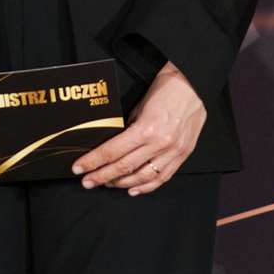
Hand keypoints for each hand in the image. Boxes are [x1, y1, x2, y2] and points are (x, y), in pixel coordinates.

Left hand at [76, 62, 204, 195]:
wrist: (194, 84)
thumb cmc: (166, 88)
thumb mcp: (140, 105)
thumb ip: (128, 127)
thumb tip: (113, 143)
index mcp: (146, 129)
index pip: (112, 152)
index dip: (93, 162)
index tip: (79, 168)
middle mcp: (160, 144)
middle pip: (124, 167)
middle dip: (102, 176)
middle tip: (87, 182)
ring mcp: (173, 152)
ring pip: (142, 177)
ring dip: (122, 184)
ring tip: (107, 184)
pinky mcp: (183, 154)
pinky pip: (162, 177)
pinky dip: (147, 186)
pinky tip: (134, 189)